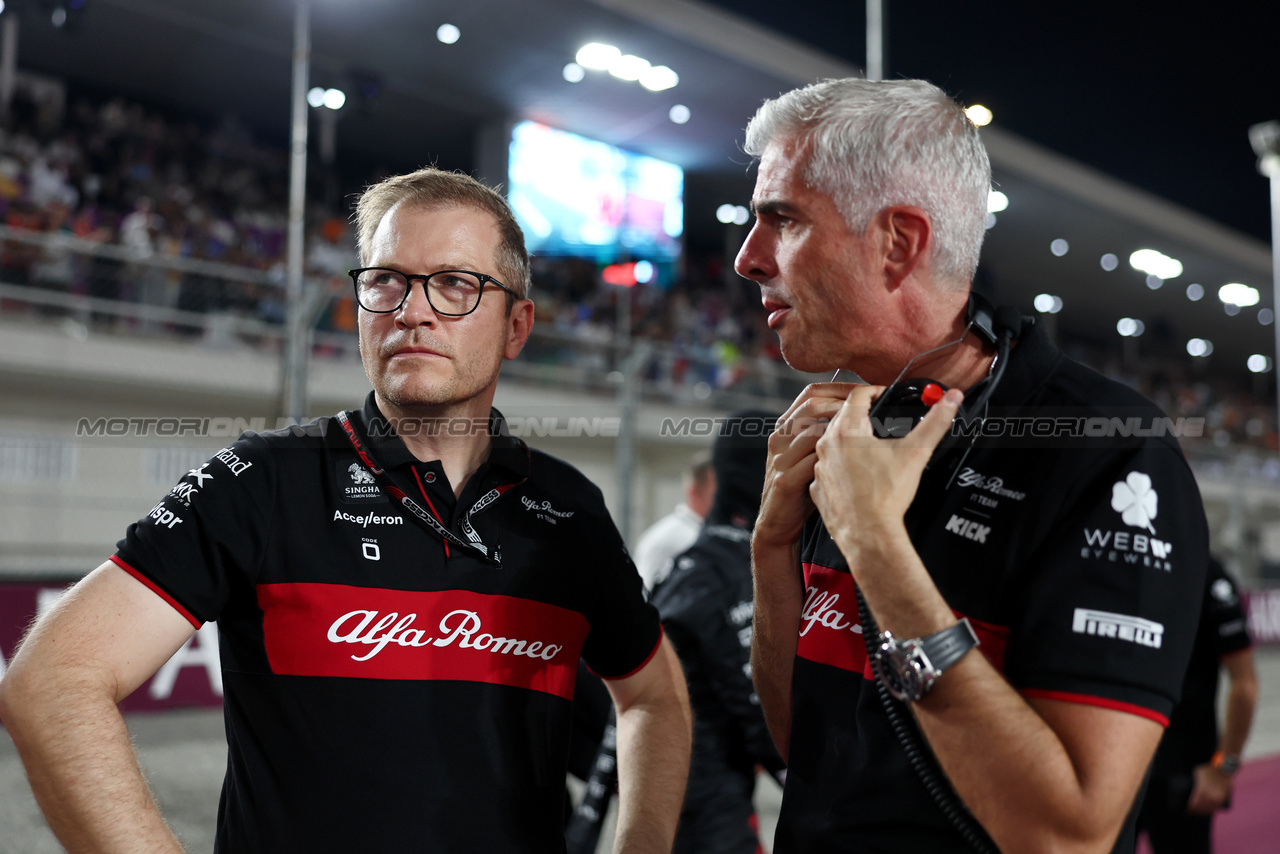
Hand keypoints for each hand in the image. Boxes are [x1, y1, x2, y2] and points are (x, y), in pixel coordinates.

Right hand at [755, 383, 859, 548]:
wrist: (777, 523)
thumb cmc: (802, 486)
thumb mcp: (810, 454)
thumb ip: (826, 433)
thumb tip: (864, 414)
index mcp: (786, 427)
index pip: (811, 393)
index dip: (840, 387)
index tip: (867, 389)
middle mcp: (780, 438)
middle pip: (812, 405)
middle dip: (846, 403)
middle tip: (873, 408)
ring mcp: (781, 459)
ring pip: (813, 432)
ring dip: (844, 429)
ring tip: (869, 432)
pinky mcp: (785, 481)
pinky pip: (812, 462)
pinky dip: (835, 458)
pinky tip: (855, 460)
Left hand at [809, 385, 962, 566]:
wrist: (869, 534)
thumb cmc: (887, 496)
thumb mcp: (916, 452)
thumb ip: (935, 422)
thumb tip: (951, 398)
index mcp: (847, 431)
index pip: (857, 395)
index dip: (874, 391)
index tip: (884, 395)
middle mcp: (826, 445)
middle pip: (842, 417)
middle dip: (861, 415)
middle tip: (880, 420)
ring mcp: (819, 467)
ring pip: (832, 443)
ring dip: (848, 442)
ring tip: (869, 448)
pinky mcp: (817, 487)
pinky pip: (827, 469)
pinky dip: (840, 467)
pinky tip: (856, 475)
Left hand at [1186, 763, 1231, 814]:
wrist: (1224, 770)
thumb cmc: (1208, 770)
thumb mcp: (1197, 773)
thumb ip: (1194, 782)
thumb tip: (1187, 787)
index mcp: (1202, 790)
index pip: (1195, 803)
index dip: (1190, 808)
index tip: (1187, 810)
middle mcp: (1210, 796)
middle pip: (1201, 807)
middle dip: (1196, 811)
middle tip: (1191, 812)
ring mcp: (1218, 798)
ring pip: (1209, 809)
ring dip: (1203, 812)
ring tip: (1198, 813)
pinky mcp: (1223, 799)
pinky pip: (1216, 808)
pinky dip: (1211, 810)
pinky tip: (1207, 812)